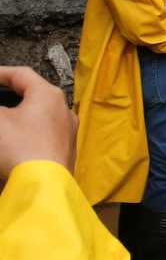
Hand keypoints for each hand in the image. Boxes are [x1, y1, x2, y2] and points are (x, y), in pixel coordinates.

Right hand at [0, 67, 77, 183]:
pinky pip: (39, 138)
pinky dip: (23, 137)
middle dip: (7, 98)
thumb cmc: (22, 149)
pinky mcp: (62, 152)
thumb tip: (1, 116)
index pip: (21, 74)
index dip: (0, 73)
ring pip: (35, 119)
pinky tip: (10, 146)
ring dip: (14, 120)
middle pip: (30, 96)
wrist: (43, 186)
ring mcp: (65, 133)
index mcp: (49, 96)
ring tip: (3, 125)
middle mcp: (62, 111)